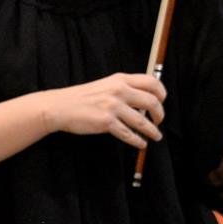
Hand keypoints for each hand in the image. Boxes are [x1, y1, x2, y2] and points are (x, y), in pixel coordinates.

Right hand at [41, 73, 165, 149]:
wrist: (60, 107)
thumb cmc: (82, 97)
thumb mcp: (106, 85)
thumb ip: (124, 88)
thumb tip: (145, 99)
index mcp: (120, 79)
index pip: (152, 82)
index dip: (162, 93)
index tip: (162, 102)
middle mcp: (119, 91)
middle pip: (152, 102)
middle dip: (160, 114)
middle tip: (160, 120)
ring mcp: (113, 106)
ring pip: (142, 121)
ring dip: (152, 130)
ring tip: (156, 136)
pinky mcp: (106, 122)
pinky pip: (128, 134)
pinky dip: (138, 140)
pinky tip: (141, 143)